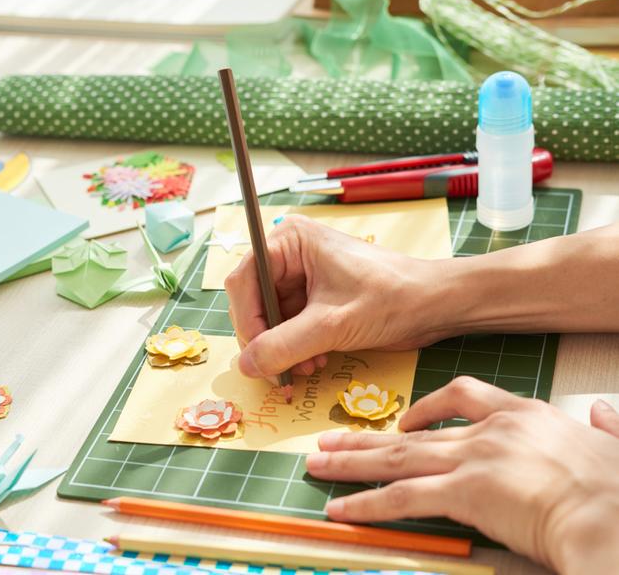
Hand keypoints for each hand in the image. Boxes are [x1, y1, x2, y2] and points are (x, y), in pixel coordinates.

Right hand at [225, 215, 446, 380]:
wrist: (435, 306)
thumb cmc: (392, 298)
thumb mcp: (332, 325)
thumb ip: (284, 345)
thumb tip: (246, 366)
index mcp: (289, 241)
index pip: (244, 281)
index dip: (246, 320)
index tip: (256, 355)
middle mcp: (289, 254)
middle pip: (253, 302)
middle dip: (266, 340)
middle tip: (281, 371)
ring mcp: (300, 277)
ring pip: (269, 320)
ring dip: (281, 349)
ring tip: (304, 369)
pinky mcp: (313, 298)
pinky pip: (287, 327)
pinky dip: (294, 349)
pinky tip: (313, 362)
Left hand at [307, 377, 618, 574]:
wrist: (616, 512)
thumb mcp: (613, 445)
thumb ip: (604, 428)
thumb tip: (605, 415)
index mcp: (524, 414)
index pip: (466, 395)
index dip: (428, 406)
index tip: (404, 417)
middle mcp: (490, 430)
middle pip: (414, 432)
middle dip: (368, 438)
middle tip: (330, 439)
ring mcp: (473, 459)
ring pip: (398, 459)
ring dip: (352, 463)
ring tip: (318, 464)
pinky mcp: (464, 492)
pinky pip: (402, 498)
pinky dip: (366, 503)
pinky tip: (340, 508)